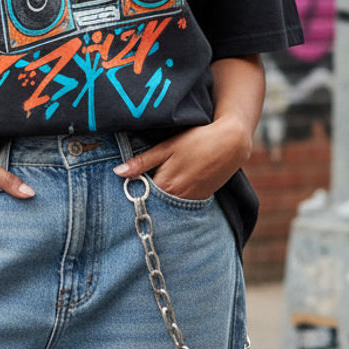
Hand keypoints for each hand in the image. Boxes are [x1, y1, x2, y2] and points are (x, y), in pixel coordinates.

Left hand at [113, 115, 252, 200]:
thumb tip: (118, 172)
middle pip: (152, 205)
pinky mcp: (200, 200)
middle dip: (143, 200)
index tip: (120, 189)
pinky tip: (169, 189)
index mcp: (166, 185)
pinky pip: (179, 206)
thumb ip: (142, 162)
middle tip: (133, 191)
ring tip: (152, 189)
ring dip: (157, 201)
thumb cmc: (197, 141)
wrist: (231, 144)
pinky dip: (171, 201)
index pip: (139, 197)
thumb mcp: (167, 147)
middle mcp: (177, 199)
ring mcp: (190, 202)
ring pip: (166, 207)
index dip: (130, 192)